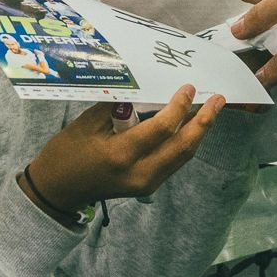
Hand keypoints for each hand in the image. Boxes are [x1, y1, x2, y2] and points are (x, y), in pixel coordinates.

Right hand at [26, 86, 224, 212]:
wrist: (57, 191)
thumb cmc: (66, 154)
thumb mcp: (86, 123)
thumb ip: (117, 106)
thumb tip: (143, 85)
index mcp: (121, 155)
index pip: (162, 128)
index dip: (179, 106)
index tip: (188, 87)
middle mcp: (139, 173)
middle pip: (182, 147)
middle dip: (204, 122)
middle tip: (219, 99)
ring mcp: (145, 184)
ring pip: (182, 157)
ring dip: (199, 133)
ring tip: (212, 110)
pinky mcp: (146, 187)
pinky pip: (173, 163)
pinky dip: (185, 144)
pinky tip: (191, 127)